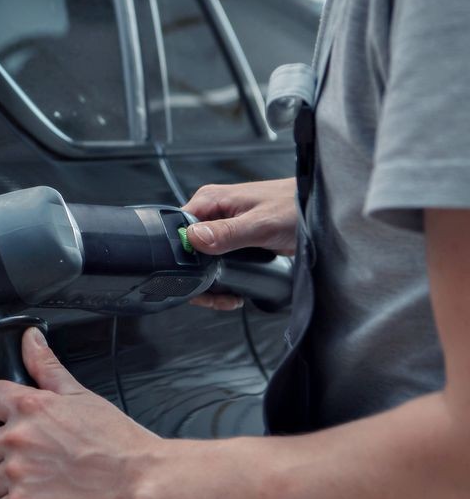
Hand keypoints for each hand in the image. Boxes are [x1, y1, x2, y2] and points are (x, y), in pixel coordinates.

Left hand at [0, 327, 161, 498]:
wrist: (142, 483)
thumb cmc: (118, 443)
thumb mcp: (81, 396)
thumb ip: (47, 367)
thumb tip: (29, 340)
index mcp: (29, 407)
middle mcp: (16, 437)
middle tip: (30, 460)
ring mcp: (17, 474)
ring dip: (12, 485)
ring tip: (45, 483)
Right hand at [182, 178, 297, 310]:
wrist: (321, 210)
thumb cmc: (296, 206)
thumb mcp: (261, 223)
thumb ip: (226, 233)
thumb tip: (193, 239)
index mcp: (210, 201)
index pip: (178, 230)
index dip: (181, 257)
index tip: (195, 279)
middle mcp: (213, 213)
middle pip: (187, 251)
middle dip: (198, 278)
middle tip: (214, 297)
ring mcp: (223, 228)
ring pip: (201, 261)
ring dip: (210, 283)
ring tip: (226, 297)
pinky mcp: (235, 241)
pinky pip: (217, 263)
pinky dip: (222, 280)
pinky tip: (233, 291)